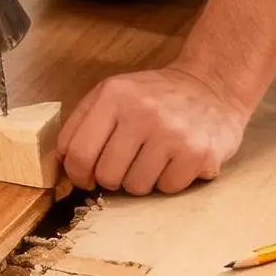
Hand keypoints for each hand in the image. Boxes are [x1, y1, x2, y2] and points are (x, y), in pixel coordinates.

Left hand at [58, 66, 247, 193]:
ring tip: (152, 158)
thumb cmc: (155, 96)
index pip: (79, 152)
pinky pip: (167, 188)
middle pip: (107, 175)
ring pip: (136, 187)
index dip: (77, 173)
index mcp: (114, 95)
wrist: (211, 86)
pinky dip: (168, 180)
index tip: (85, 177)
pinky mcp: (198, 154)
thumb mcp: (113, 92)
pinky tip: (175, 159)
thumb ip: (83, 121)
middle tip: (124, 165)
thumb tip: (63, 162)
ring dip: (140, 180)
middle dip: (111, 178)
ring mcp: (172, 134)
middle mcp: (142, 112)